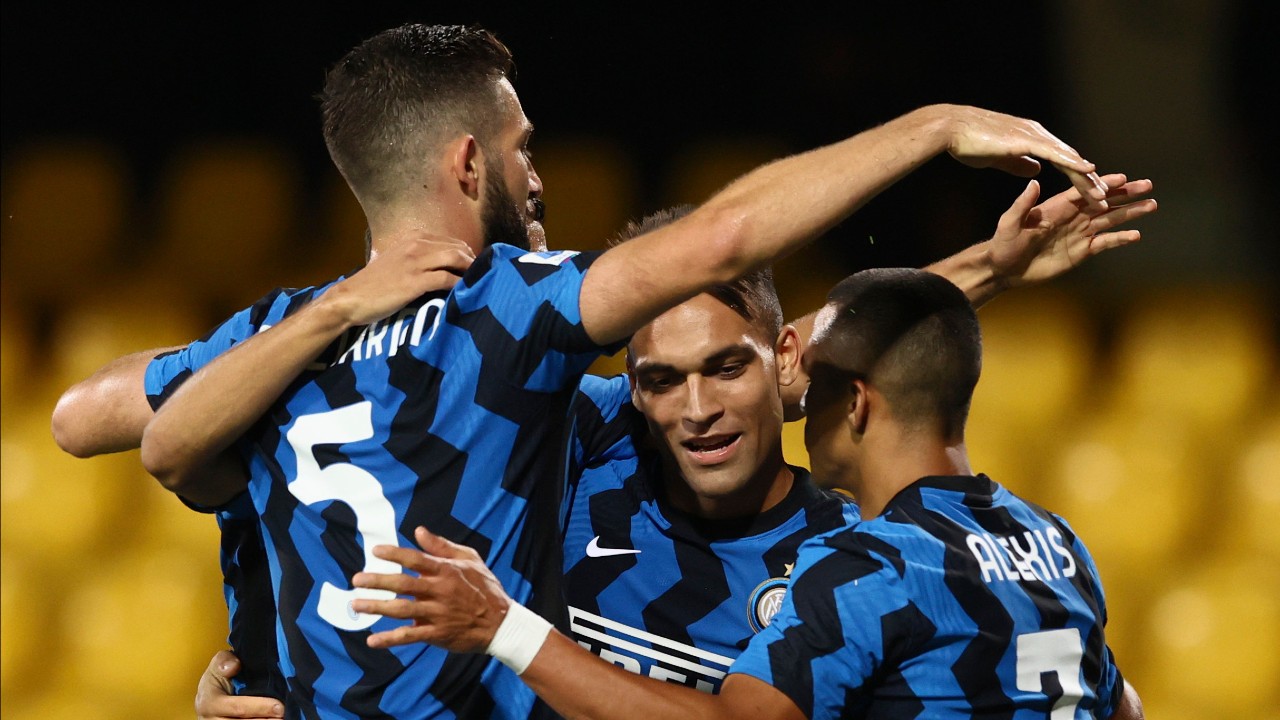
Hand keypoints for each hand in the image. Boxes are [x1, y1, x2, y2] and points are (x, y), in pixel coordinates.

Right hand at [195, 650, 283, 719]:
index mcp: (209, 703)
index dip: (261, 708)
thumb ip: (225, 661)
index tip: (280, 707)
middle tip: (284, 716)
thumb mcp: (219, 663)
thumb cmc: (219, 676)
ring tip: (282, 719)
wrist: (210, 692)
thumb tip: (234, 666)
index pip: (238, 708)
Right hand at [320, 232, 475, 326]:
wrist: (351, 298)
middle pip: (456, 247)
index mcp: (412, 238)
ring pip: (454, 258)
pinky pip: (446, 278)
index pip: (449, 240)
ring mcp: (414, 262)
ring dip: (470, 269)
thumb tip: (441, 266)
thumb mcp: (396, 261)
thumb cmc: (373, 284)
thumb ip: (417, 258)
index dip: (465, 252)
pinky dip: (459, 284)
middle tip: (481, 275)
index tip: (474, 265)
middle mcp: (415, 245)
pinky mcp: (414, 281)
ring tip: (478, 281)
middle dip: (472, 260)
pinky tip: (466, 292)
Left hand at [352, 526, 509, 652]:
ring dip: (377, 607)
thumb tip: (419, 531)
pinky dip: (390, 639)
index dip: (395, 554)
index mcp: (447, 571)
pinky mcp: (438, 634)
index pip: (416, 559)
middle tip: (356, 580)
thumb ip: (442, 546)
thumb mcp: (470, 559)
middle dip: (378, 581)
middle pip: (403, 583)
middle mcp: (440, 590)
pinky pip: (410, 636)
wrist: (501, 623)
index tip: (375, 551)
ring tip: (356, 605)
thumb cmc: (484, 587)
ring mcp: (438, 613)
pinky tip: (372, 640)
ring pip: (402, 609)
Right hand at [934, 104, 1108, 209]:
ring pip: (1068, 159)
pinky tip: (1088, 171)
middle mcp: (1039, 135)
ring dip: (1086, 178)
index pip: (1062, 161)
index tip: (1089, 194)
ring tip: (1101, 195)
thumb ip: (1018, 164)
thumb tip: (1035, 171)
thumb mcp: (998, 158)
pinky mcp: (1027, 139)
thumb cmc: (969, 142)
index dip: (1076, 178)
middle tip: (1104, 199)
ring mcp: (1035, 136)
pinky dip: (1073, 163)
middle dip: (1088, 181)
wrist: (952, 129)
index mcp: (1032, 139)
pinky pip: (1056, 153)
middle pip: (1071, 160)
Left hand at [987, 173, 1156, 288]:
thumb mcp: (1009, 223)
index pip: (1084, 191)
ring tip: (1151, 204)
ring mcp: (1079, 233)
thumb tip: (1034, 183)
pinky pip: (1105, 243)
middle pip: (1104, 201)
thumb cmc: (1003, 244)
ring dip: (1130, 212)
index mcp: (1057, 206)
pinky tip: (1136, 234)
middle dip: (1126, 193)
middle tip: (1147, 185)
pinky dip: (1120, 239)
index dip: (1102, 184)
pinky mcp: (1082, 251)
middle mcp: (1072, 216)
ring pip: (1110, 220)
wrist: (1004, 269)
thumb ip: (1022, 204)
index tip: (1122, 177)